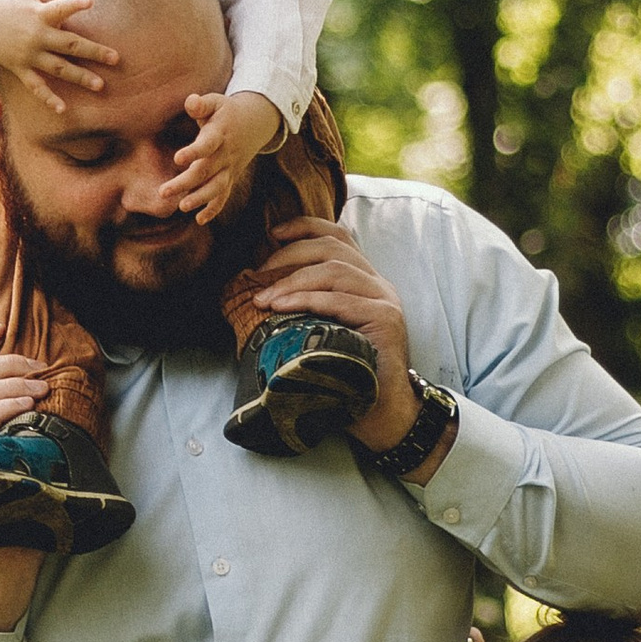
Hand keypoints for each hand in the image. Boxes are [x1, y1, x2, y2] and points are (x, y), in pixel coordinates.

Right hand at [0, 0, 121, 113]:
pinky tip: (62, 108)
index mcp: (39, 13)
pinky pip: (35, 86)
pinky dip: (47, 98)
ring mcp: (27, 54)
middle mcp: (36, 35)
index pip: (60, 6)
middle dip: (93, 52)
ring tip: (100, 85)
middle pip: (69, 45)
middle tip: (115, 58)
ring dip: (79, 77)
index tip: (90, 0)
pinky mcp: (19, 68)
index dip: (74, 3)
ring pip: (58, 68)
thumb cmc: (8, 3)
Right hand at [0, 320, 53, 460]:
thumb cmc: (4, 466)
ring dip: (9, 386)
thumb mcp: (2, 431)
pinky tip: (26, 406)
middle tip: (38, 368)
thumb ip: (3, 406)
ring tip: (39, 388)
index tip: (0, 328)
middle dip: (4, 366)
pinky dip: (2, 409)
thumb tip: (29, 373)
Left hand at [155, 89, 281, 224]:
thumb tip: (190, 101)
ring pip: (216, 187)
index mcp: (220, 133)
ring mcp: (229, 168)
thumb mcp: (216, 102)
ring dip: (200, 198)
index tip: (177, 158)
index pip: (208, 144)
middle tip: (163, 192)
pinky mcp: (230, 177)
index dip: (194, 152)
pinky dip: (214, 209)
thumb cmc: (226, 111)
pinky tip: (199, 220)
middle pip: (206, 171)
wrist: (255, 122)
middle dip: (185, 183)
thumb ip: (201, 104)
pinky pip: (224, 196)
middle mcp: (226, 154)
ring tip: (182, 207)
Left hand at [245, 219, 427, 459]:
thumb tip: (255, 292)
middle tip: (257, 276)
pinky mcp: (385, 320)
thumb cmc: (344, 375)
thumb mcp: (319, 331)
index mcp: (364, 281)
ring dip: (292, 280)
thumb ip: (303, 306)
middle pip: (332, 247)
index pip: (338, 236)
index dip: (304, 227)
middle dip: (289, 255)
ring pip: (335, 270)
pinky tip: (282, 307)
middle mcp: (378, 285)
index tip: (272, 233)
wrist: (381, 414)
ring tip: (263, 299)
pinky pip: (341, 299)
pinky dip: (307, 299)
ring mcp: (384, 300)